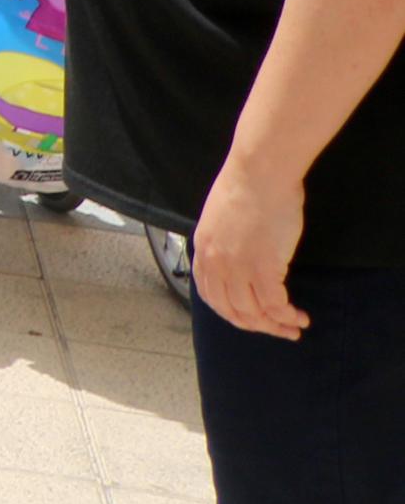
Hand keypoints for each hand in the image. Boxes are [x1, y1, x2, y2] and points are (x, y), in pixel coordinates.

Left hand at [195, 156, 311, 340]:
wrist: (260, 173)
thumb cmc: (247, 188)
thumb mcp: (221, 220)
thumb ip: (226, 244)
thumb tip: (239, 258)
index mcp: (204, 251)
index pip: (211, 297)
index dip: (232, 314)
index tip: (251, 319)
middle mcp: (216, 264)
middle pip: (232, 311)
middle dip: (257, 326)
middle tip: (279, 331)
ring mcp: (238, 267)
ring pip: (253, 313)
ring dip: (276, 325)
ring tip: (295, 326)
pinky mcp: (263, 268)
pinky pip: (274, 305)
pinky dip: (287, 316)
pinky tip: (299, 316)